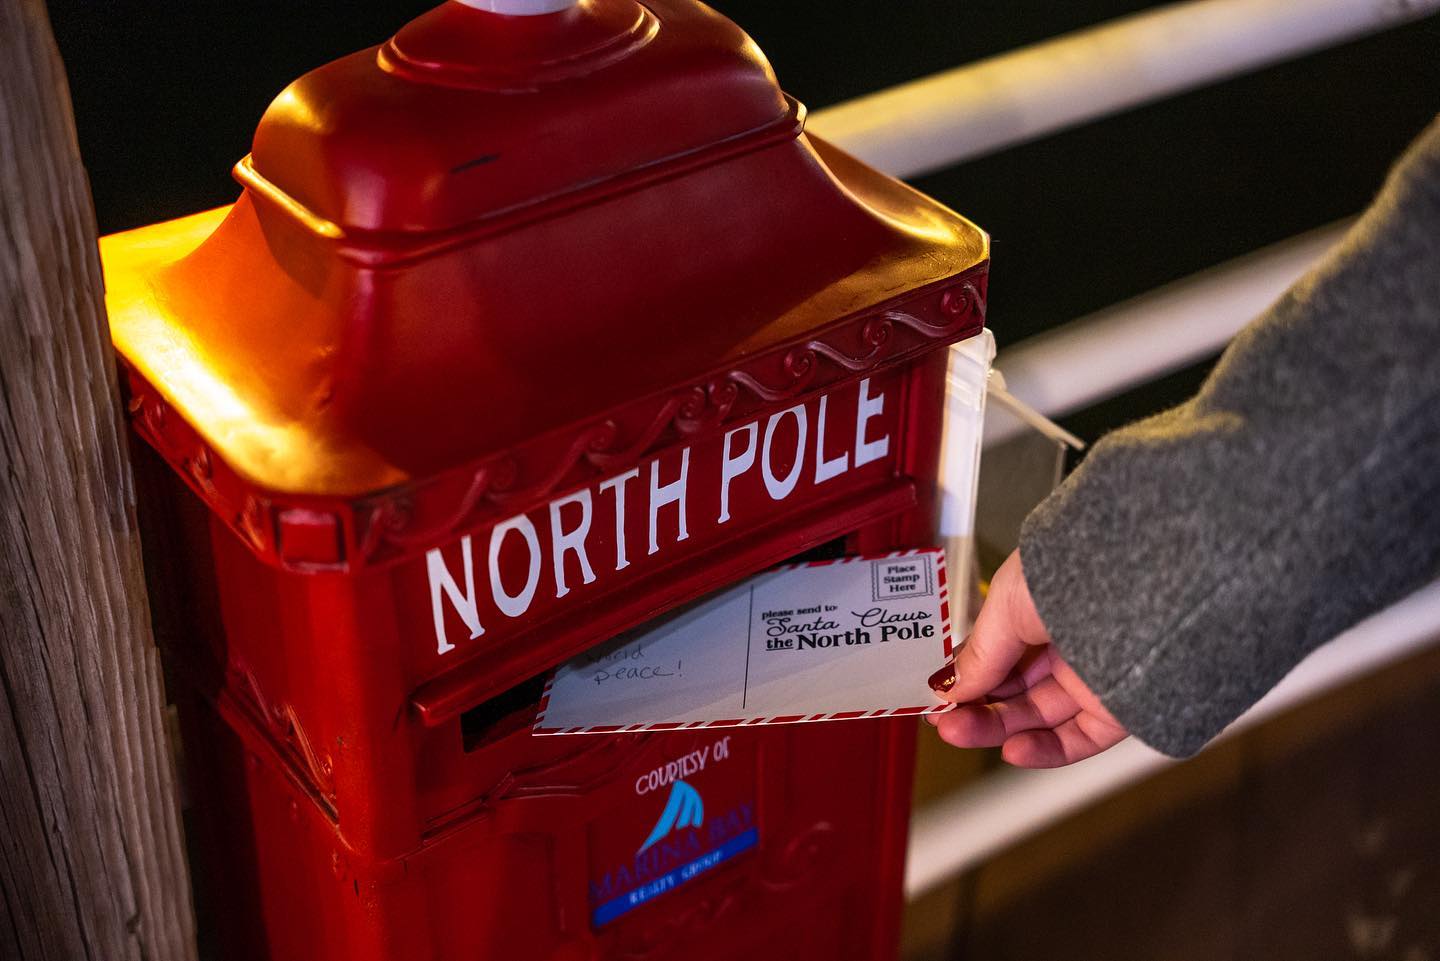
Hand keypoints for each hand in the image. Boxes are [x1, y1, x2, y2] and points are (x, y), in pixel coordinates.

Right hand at [926, 550, 1128, 766]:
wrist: (1136, 579)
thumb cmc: (1072, 572)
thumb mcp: (1006, 607)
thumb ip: (980, 653)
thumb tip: (952, 687)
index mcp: (1043, 608)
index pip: (1000, 654)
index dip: (968, 677)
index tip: (938, 696)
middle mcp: (1072, 641)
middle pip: (1017, 689)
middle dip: (977, 707)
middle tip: (943, 720)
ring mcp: (1095, 675)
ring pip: (1042, 715)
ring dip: (998, 728)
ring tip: (958, 731)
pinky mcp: (1121, 706)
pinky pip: (1080, 738)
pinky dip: (1045, 750)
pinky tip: (1011, 749)